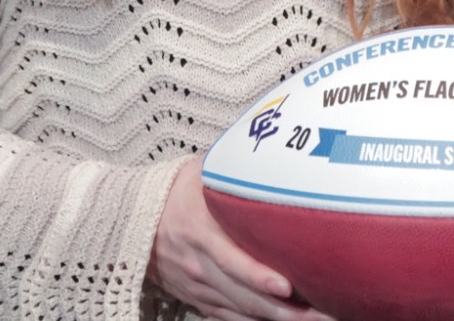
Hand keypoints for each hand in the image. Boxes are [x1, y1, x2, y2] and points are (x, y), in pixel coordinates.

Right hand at [148, 159, 333, 320]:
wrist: (131, 219)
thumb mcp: (201, 172)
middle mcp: (198, 262)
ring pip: (240, 310)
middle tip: (322, 311)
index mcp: (200, 229)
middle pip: (243, 293)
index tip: (288, 285)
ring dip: (276, 318)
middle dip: (284, 308)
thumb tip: (273, 150)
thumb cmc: (174, 191)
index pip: (231, 258)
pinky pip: (227, 317)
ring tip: (313, 320)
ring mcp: (197, 284)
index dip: (259, 275)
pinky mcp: (197, 297)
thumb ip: (233, 168)